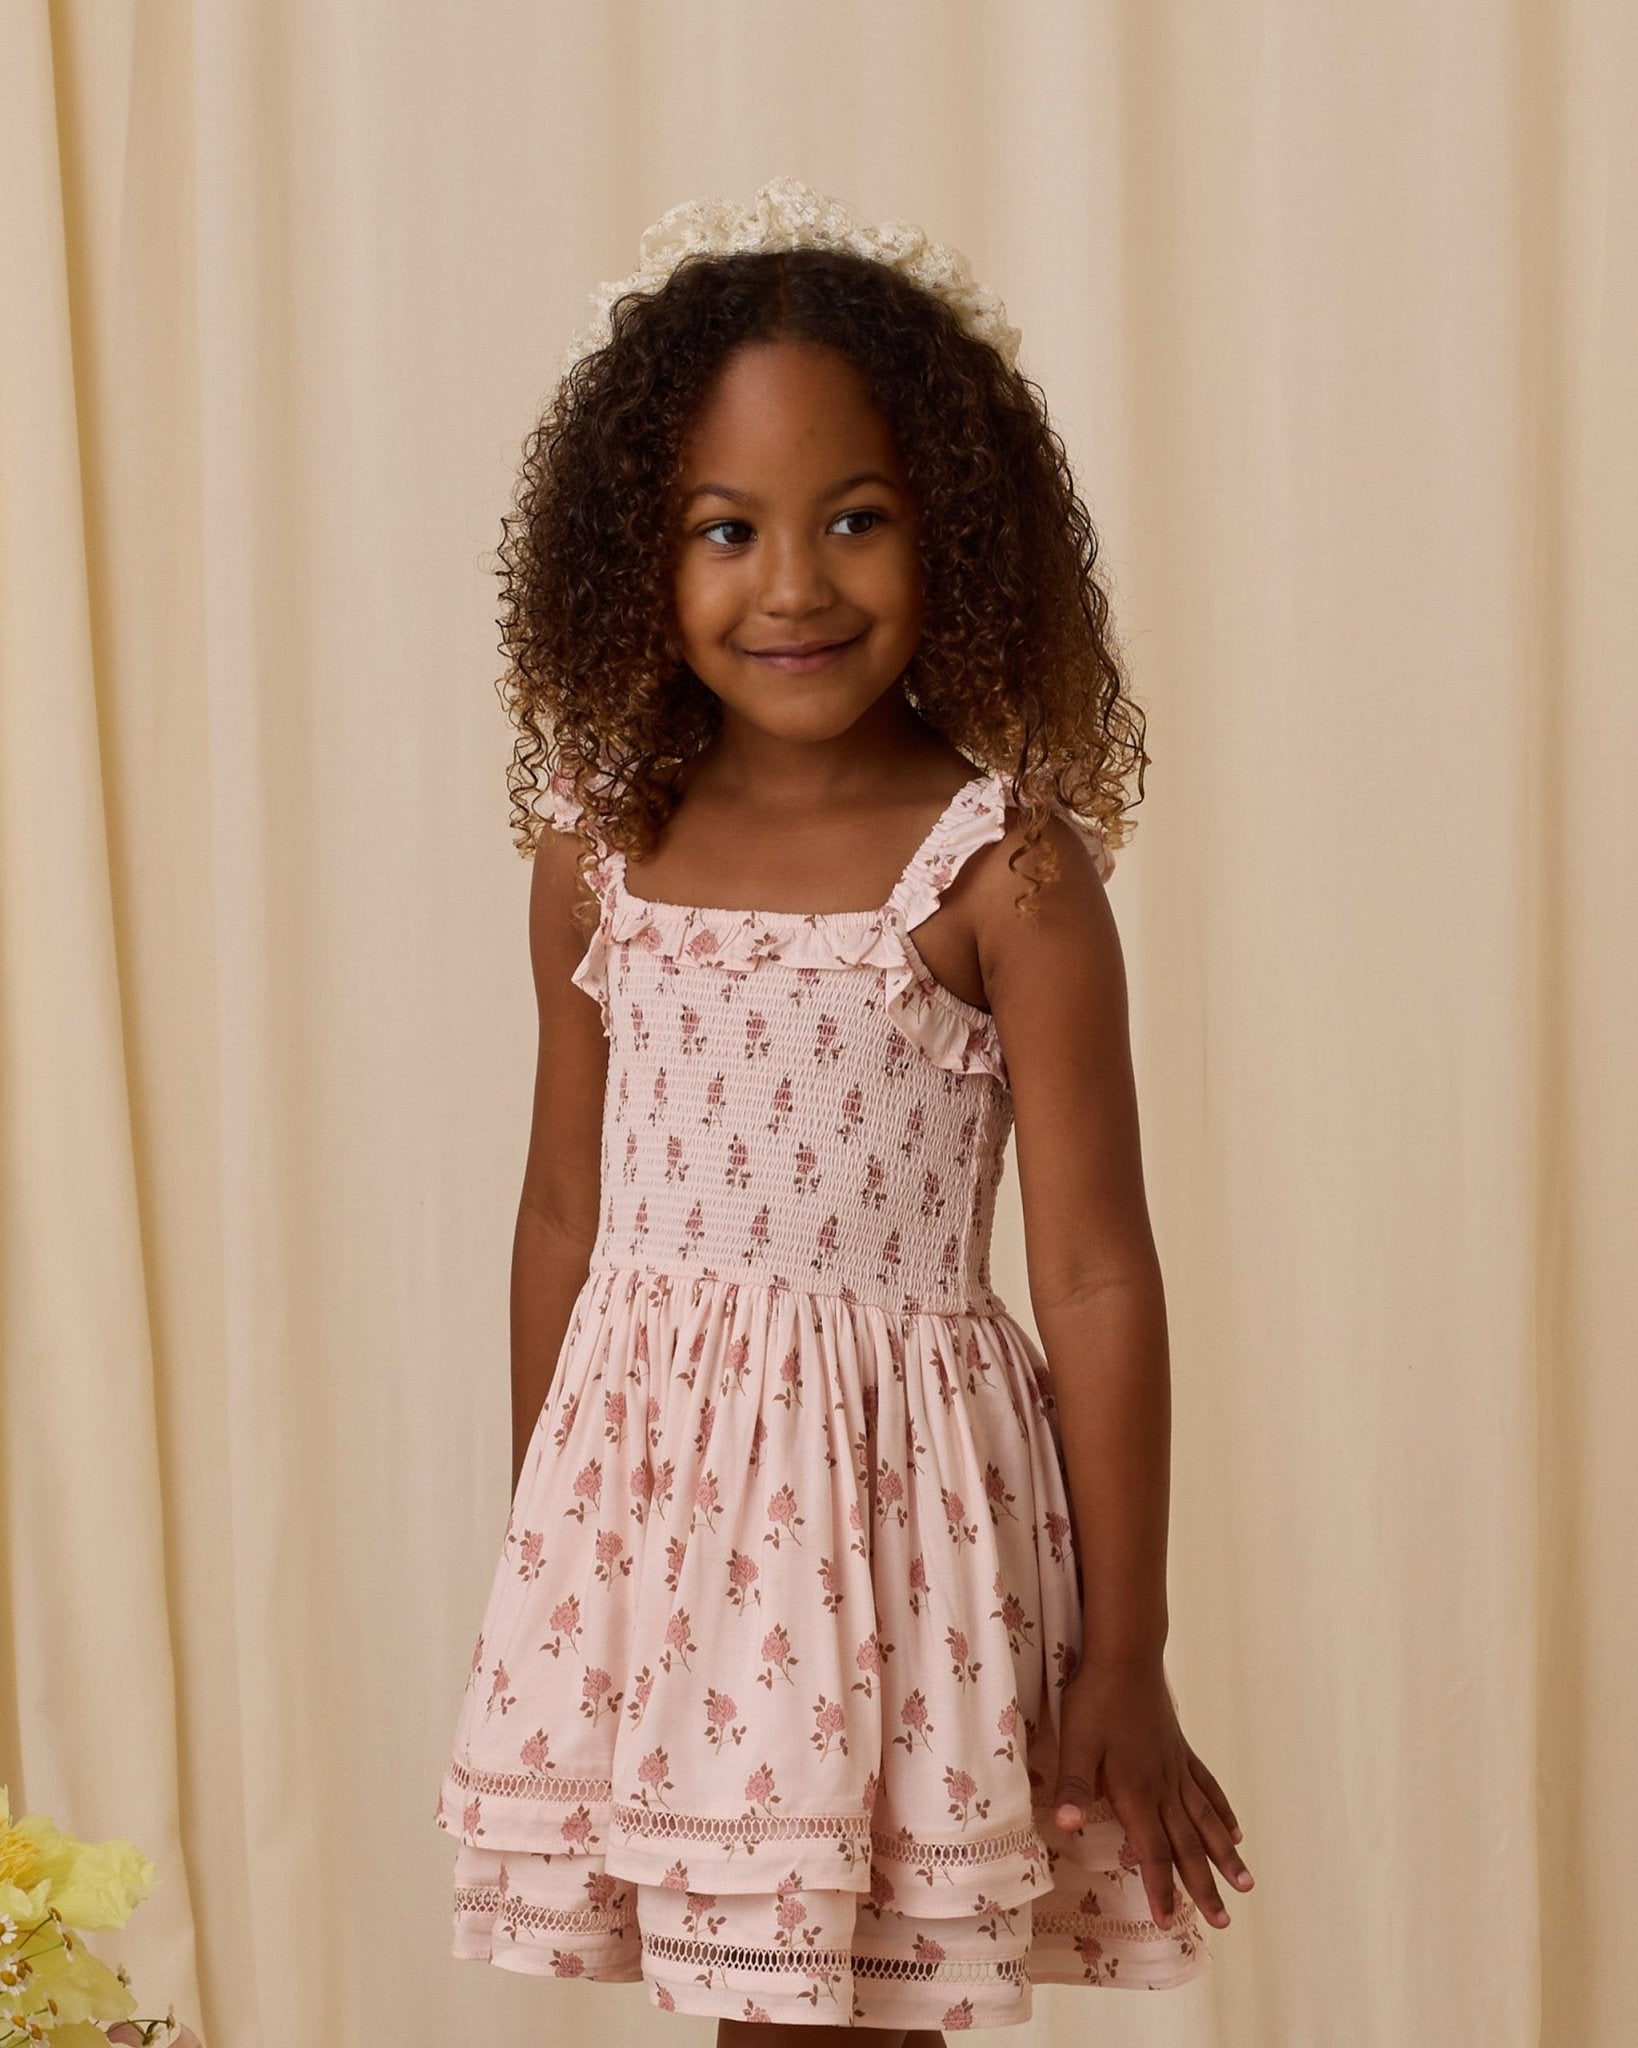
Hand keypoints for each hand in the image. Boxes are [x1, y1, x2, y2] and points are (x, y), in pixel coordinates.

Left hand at [1051, 1657, 1252, 1932]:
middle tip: (1222, 1923)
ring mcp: (1176, 1768)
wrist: (1126, 1655)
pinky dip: (1221, 1812)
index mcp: (1136, 1791)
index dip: (1160, 1888)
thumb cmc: (1095, 1698)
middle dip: (1202, 1886)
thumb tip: (1065, 1828)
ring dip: (1223, 1856)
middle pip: (1187, 1845)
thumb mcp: (1075, 1741)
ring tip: (1246, 1886)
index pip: (1152, 1851)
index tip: (1170, 1923)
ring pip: (1205, 1822)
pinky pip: (1207, 1788)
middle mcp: (1163, 1786)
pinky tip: (1234, 1831)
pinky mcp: (1180, 1749)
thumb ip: (1073, 1785)